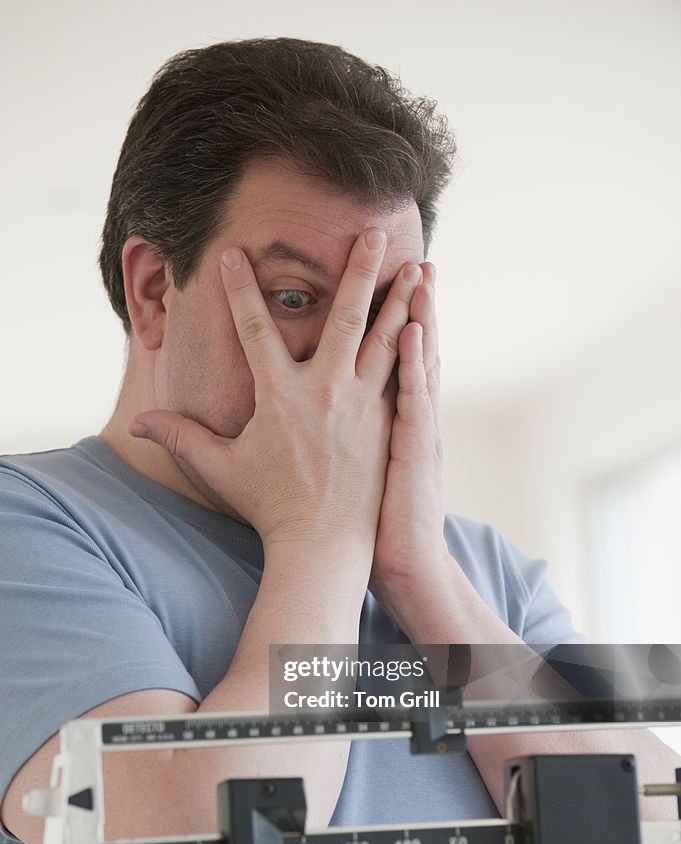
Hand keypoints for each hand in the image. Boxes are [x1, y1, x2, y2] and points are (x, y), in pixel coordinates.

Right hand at [130, 230, 421, 555]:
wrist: (324, 545)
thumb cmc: (269, 507)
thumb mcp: (219, 469)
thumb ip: (180, 438)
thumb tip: (138, 423)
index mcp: (280, 396)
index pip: (254, 328)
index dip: (241, 289)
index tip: (237, 253)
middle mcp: (325, 391)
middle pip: (345, 317)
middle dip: (358, 270)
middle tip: (373, 231)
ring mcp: (362, 406)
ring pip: (386, 340)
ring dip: (402, 300)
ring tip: (421, 267)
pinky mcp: (387, 423)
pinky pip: (405, 374)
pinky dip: (416, 346)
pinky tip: (427, 325)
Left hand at [370, 263, 449, 598]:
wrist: (400, 564)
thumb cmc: (371, 523)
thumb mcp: (360, 472)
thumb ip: (340, 439)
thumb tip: (310, 419)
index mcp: (385, 416)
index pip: (386, 357)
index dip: (387, 319)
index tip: (380, 279)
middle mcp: (400, 415)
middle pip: (405, 347)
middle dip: (409, 301)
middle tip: (407, 254)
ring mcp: (410, 430)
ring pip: (417, 363)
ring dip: (420, 316)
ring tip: (419, 274)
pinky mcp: (412, 451)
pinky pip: (413, 402)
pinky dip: (415, 366)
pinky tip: (414, 333)